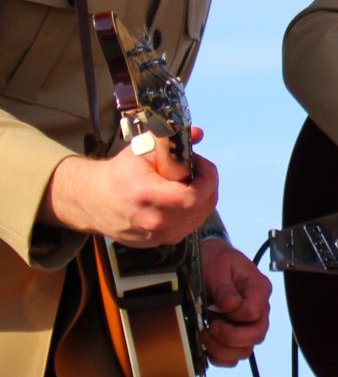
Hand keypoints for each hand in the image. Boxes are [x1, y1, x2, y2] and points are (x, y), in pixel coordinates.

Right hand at [39, 137, 218, 247]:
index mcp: (146, 195)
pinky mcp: (157, 243)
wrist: (92, 200)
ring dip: (202, 198)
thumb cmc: (119, 173)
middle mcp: (152, 220)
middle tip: (197, 170)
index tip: (201, 164)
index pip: (192, 197)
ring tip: (188, 182)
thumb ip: (172, 140)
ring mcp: (155, 236)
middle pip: (200, 207)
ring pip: (198, 218)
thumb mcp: (142, 148)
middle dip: (206, 184)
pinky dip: (193, 211)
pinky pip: (188, 227)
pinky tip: (182, 197)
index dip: (207, 179)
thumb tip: (198, 133)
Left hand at [199, 240, 271, 365]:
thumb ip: (224, 286)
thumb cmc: (215, 259)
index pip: (254, 312)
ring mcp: (248, 323)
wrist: (208, 259)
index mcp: (258, 289)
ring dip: (222, 349)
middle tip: (211, 327)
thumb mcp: (218, 265)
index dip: (235, 315)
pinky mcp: (236, 334)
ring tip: (206, 334)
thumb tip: (230, 305)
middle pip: (256, 335)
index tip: (215, 308)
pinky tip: (208, 345)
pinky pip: (234, 357)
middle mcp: (259, 308)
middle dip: (229, 337)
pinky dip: (220, 357)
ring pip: (245, 351)